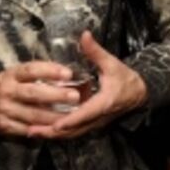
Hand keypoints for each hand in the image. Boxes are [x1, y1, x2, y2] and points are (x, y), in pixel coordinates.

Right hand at [0, 61, 75, 138]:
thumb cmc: (5, 86)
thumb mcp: (14, 74)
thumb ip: (34, 74)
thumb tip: (63, 74)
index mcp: (11, 75)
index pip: (31, 70)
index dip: (50, 71)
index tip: (68, 73)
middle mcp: (8, 91)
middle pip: (34, 93)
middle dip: (56, 96)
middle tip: (75, 96)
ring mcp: (6, 110)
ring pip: (33, 115)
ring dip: (54, 116)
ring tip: (72, 116)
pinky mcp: (5, 126)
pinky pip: (27, 129)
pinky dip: (42, 130)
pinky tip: (56, 129)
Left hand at [29, 32, 147, 139]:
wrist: (138, 94)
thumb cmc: (125, 78)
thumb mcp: (111, 63)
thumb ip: (96, 51)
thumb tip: (84, 35)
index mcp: (104, 103)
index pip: (86, 113)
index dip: (71, 120)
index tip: (56, 124)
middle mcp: (98, 117)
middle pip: (74, 129)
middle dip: (53, 131)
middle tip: (32, 131)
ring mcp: (94, 123)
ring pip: (72, 133)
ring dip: (52, 134)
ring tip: (32, 133)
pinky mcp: (90, 124)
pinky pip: (73, 131)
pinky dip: (58, 132)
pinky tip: (42, 130)